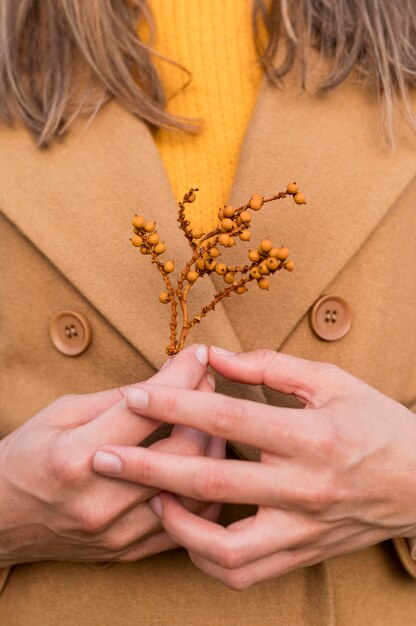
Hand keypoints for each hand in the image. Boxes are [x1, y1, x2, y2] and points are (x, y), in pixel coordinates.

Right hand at [0, 344, 217, 566]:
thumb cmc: (25, 457)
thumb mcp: (61, 413)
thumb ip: (117, 399)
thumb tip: (169, 378)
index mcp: (76, 456)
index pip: (148, 409)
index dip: (181, 376)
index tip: (197, 355)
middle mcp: (99, 500)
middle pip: (181, 451)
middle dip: (205, 409)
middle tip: (208, 384)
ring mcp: (115, 531)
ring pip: (192, 491)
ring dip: (213, 451)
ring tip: (212, 424)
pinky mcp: (125, 551)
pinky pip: (186, 526)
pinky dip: (203, 495)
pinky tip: (204, 469)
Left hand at [94, 348, 415, 588]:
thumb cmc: (377, 423)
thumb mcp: (331, 381)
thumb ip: (271, 367)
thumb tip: (214, 358)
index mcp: (312, 437)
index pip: (230, 421)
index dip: (178, 406)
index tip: (137, 395)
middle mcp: (305, 489)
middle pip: (213, 483)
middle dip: (150, 468)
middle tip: (103, 457)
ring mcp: (303, 530)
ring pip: (225, 548)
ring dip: (176, 526)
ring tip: (149, 498)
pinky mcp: (303, 555)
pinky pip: (245, 574)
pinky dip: (207, 558)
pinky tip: (188, 531)